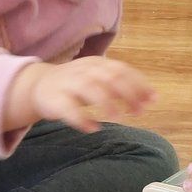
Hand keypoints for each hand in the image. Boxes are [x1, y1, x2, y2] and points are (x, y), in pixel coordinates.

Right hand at [6, 57, 154, 132]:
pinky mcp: (54, 100)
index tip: (152, 100)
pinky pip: (68, 108)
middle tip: (139, 112)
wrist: (39, 86)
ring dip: (106, 103)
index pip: (122, 70)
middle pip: (109, 78)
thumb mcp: (101, 79)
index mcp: (98, 64)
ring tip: (118, 117)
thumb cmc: (78, 84)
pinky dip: (81, 118)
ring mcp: (68, 84)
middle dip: (128, 94)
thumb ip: (124, 86)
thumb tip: (152, 98)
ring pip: (89, 89)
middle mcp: (84, 71)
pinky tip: (93, 128)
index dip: (139, 84)